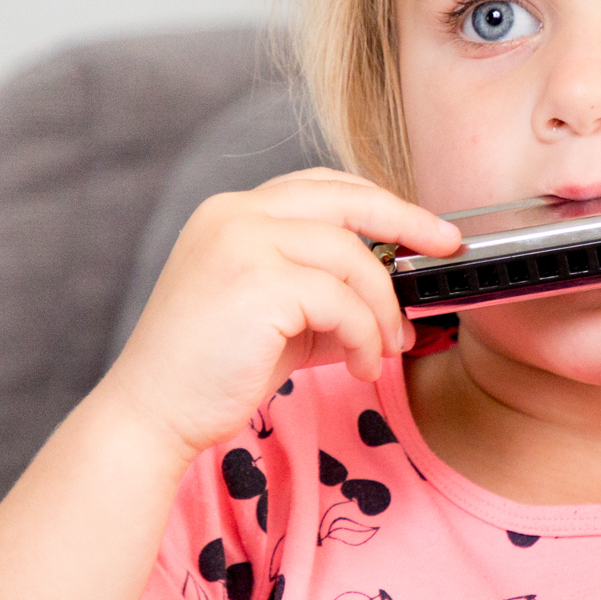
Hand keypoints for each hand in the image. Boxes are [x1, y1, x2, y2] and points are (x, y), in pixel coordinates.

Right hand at [103, 169, 461, 460]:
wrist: (152, 414)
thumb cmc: (213, 371)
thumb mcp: (281, 319)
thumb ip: (329, 295)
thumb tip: (396, 297)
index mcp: (234, 213)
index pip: (324, 185)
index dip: (381, 204)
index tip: (425, 230)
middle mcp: (234, 214)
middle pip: (347, 197)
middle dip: (408, 222)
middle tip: (448, 251)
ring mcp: (241, 243)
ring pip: (351, 256)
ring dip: (382, 308)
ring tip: (384, 349)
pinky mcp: (255, 283)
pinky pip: (341, 299)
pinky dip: (364, 334)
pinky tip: (360, 365)